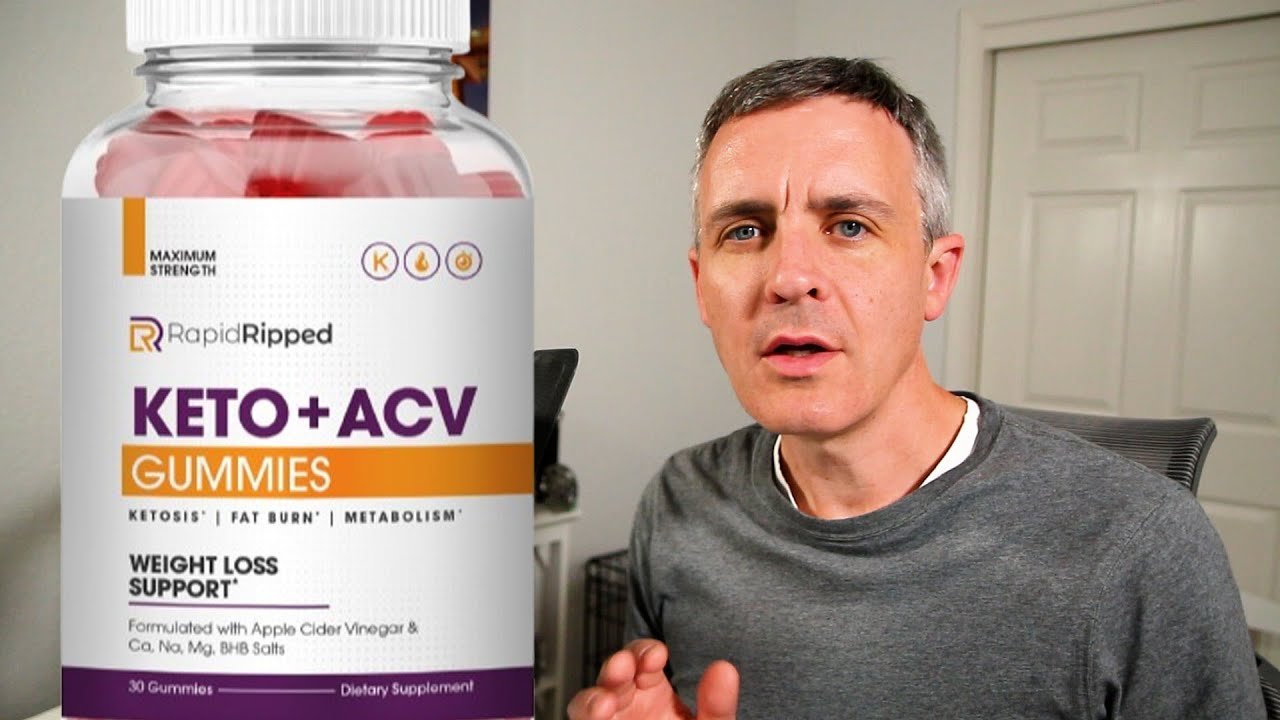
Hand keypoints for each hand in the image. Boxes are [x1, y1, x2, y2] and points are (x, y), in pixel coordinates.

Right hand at [567, 639, 738, 719]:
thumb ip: (718, 706)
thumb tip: (724, 670)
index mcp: (653, 694)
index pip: (641, 660)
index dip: (644, 652)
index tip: (656, 655)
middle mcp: (626, 707)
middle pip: (610, 678)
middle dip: (614, 668)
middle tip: (623, 668)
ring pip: (586, 708)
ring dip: (591, 702)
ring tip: (604, 706)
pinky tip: (601, 719)